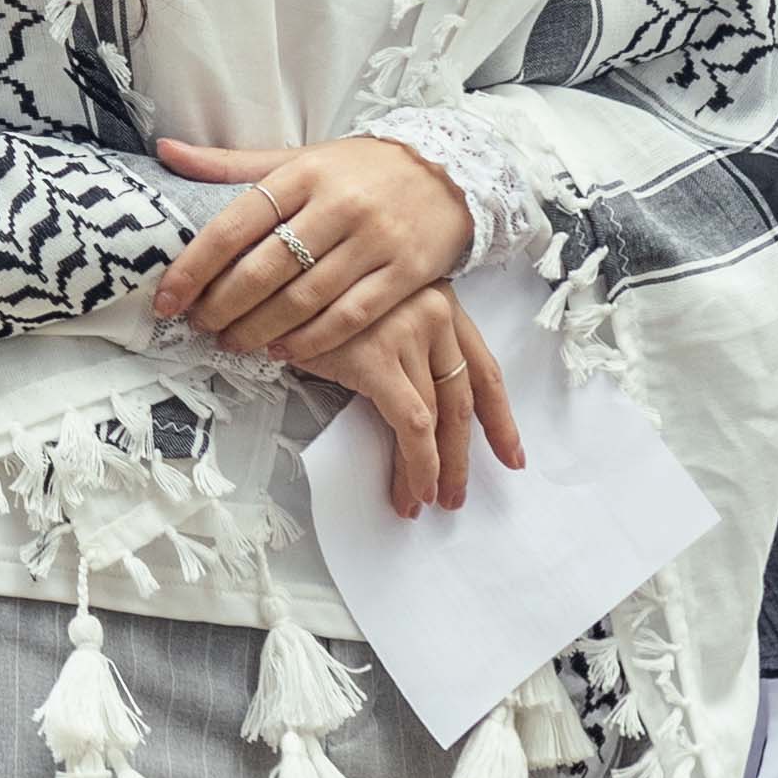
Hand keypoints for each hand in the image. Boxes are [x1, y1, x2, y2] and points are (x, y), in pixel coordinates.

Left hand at [155, 133, 474, 368]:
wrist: (449, 171)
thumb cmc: (358, 170)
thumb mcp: (297, 158)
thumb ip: (232, 164)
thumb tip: (166, 150)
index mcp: (302, 173)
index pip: (235, 223)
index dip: (195, 266)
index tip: (167, 298)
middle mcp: (337, 204)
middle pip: (266, 267)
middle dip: (224, 305)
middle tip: (198, 326)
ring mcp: (375, 240)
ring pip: (305, 297)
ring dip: (260, 328)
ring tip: (231, 343)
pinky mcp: (406, 272)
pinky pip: (350, 315)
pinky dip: (312, 340)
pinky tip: (283, 350)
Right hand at [309, 287, 529, 516]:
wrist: (267, 278)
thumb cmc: (315, 301)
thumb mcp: (378, 314)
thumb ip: (410, 349)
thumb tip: (426, 419)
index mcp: (440, 299)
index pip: (483, 369)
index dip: (500, 419)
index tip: (511, 456)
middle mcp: (434, 310)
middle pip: (463, 400)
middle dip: (462, 456)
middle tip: (456, 495)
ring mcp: (408, 331)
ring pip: (438, 419)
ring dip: (434, 469)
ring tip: (425, 500)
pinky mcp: (378, 356)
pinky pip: (411, 425)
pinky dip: (417, 463)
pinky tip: (412, 488)